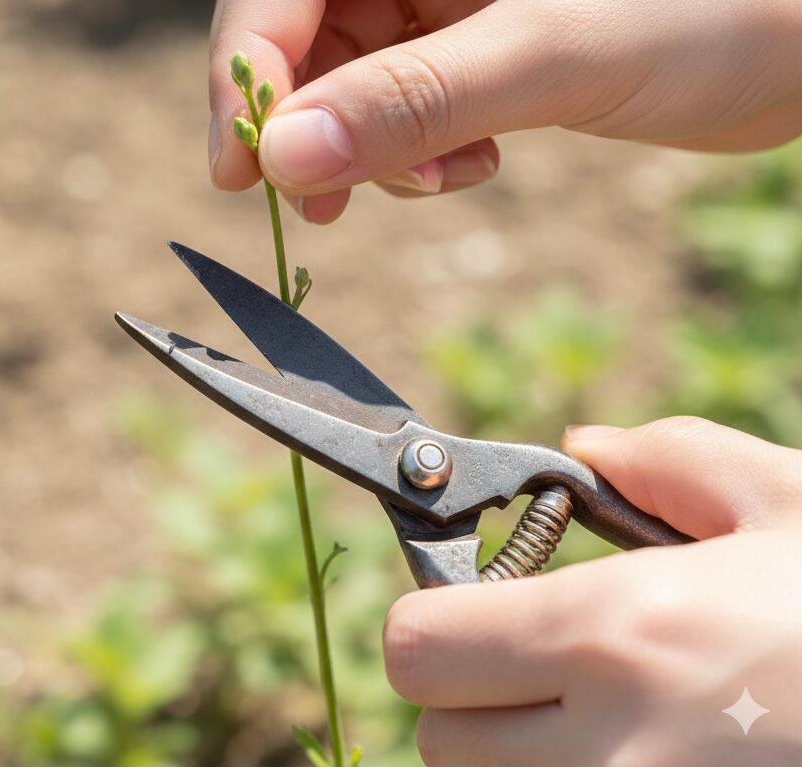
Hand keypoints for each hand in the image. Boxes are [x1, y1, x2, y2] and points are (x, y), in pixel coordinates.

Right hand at [208, 0, 801, 222]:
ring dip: (358, 135)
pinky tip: (465, 166)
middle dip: (297, 104)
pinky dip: (406, 142)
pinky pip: (392, 85)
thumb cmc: (728, 2)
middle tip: (303, 199)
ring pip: (341, 55)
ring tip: (423, 186)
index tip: (243, 162)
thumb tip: (281, 160)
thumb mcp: (559, 55)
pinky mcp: (469, 17)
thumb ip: (410, 105)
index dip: (250, 56)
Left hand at [381, 418, 801, 765]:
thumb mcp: (788, 503)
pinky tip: (646, 750)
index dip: (435, 621)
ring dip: (514, 755)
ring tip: (603, 715)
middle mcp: (611, 747)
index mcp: (621, 632)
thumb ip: (668, 462)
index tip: (475, 606)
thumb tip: (584, 446)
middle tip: (542, 664)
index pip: (418, 647)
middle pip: (437, 737)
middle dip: (469, 694)